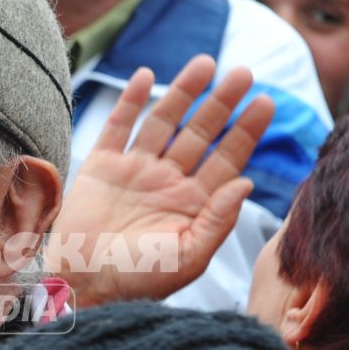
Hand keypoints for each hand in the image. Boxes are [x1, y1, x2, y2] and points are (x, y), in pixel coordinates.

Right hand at [47, 56, 272, 306]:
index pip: (227, 159)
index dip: (246, 131)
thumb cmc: (138, 281)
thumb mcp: (188, 258)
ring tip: (205, 63)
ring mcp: (135, 172)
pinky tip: (146, 76)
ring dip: (183, 92)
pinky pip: (118, 127)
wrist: (82, 286)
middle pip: (200, 133)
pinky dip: (131, 101)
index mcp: (193, 204)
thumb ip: (218, 221)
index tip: (266, 102)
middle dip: (222, 103)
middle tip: (244, 73)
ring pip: (164, 122)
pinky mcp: (101, 167)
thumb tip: (246, 182)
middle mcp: (167, 182)